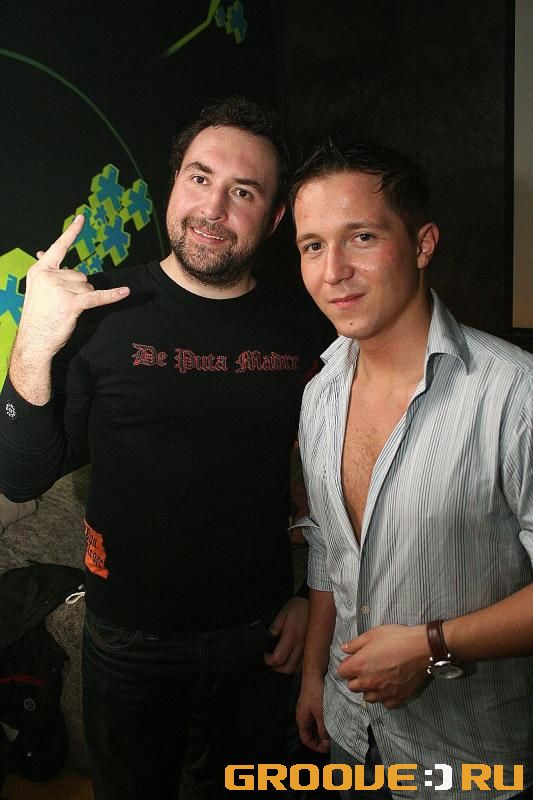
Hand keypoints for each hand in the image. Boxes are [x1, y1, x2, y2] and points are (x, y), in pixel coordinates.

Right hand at [17, 215, 129, 359]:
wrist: (34, 340)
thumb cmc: (38, 317)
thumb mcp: (37, 289)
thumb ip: (46, 271)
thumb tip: (43, 251)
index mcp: (39, 270)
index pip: (59, 247)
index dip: (72, 233)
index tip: (82, 217)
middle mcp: (49, 276)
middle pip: (81, 275)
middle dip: (79, 289)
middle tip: (63, 304)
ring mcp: (60, 289)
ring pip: (89, 287)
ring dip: (84, 299)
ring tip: (67, 310)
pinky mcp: (72, 303)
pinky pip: (98, 297)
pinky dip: (112, 295)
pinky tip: (125, 292)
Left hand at [263, 596, 307, 673]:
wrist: (316, 604)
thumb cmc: (298, 607)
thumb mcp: (282, 613)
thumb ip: (274, 627)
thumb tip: (269, 638)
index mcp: (292, 636)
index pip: (278, 658)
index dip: (269, 660)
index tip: (266, 655)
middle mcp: (301, 646)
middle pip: (288, 668)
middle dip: (276, 667)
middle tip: (271, 660)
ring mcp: (309, 649)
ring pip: (297, 669)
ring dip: (286, 668)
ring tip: (280, 660)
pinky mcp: (313, 650)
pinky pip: (304, 665)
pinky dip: (296, 666)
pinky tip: (291, 659)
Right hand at [296, 675, 329, 752]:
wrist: (314, 674)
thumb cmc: (316, 694)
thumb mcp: (321, 714)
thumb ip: (323, 730)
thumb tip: (326, 744)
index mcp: (302, 721)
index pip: (306, 740)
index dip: (317, 747)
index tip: (328, 748)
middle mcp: (303, 716)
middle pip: (310, 734)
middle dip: (321, 739)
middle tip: (333, 741)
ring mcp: (307, 709)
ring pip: (314, 725)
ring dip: (323, 730)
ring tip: (334, 731)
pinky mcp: (312, 703)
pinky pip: (317, 717)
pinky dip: (324, 722)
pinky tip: (332, 719)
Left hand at [337, 624, 429, 708]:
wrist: (422, 649)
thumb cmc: (397, 639)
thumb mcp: (373, 634)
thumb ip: (355, 644)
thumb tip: (344, 649)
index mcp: (359, 665)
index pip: (342, 672)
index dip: (347, 665)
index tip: (353, 661)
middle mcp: (368, 682)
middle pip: (352, 687)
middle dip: (355, 678)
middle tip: (365, 668)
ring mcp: (383, 692)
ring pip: (367, 698)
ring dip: (368, 689)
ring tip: (377, 678)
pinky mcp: (397, 697)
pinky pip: (385, 704)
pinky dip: (385, 698)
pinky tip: (389, 688)